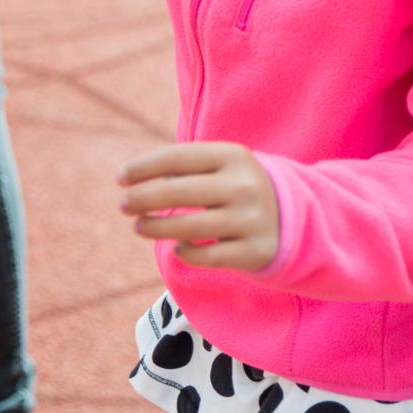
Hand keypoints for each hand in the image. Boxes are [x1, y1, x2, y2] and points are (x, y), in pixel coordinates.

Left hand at [120, 142, 280, 270]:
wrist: (292, 216)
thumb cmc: (237, 188)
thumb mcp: (221, 167)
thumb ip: (183, 169)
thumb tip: (132, 184)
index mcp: (234, 156)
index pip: (179, 158)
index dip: (144, 168)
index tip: (120, 178)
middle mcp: (245, 185)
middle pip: (179, 193)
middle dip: (143, 199)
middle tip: (123, 206)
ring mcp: (252, 219)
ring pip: (188, 228)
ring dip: (155, 228)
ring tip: (139, 227)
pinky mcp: (255, 250)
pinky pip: (207, 256)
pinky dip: (185, 252)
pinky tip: (178, 247)